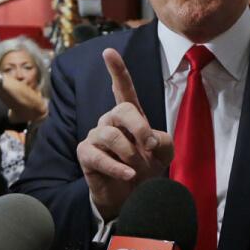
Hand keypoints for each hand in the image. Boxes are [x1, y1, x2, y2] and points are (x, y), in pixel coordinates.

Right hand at [77, 49, 173, 220]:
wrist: (131, 197)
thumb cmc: (146, 169)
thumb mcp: (164, 153)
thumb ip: (164, 141)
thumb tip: (150, 140)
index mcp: (129, 116)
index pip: (123, 89)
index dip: (117, 70)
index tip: (108, 52)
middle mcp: (109, 121)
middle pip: (122, 110)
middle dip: (140, 128)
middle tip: (150, 146)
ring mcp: (96, 136)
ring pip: (112, 136)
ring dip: (131, 155)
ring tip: (138, 170)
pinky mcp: (86, 154)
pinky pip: (100, 157)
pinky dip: (118, 168)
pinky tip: (129, 176)